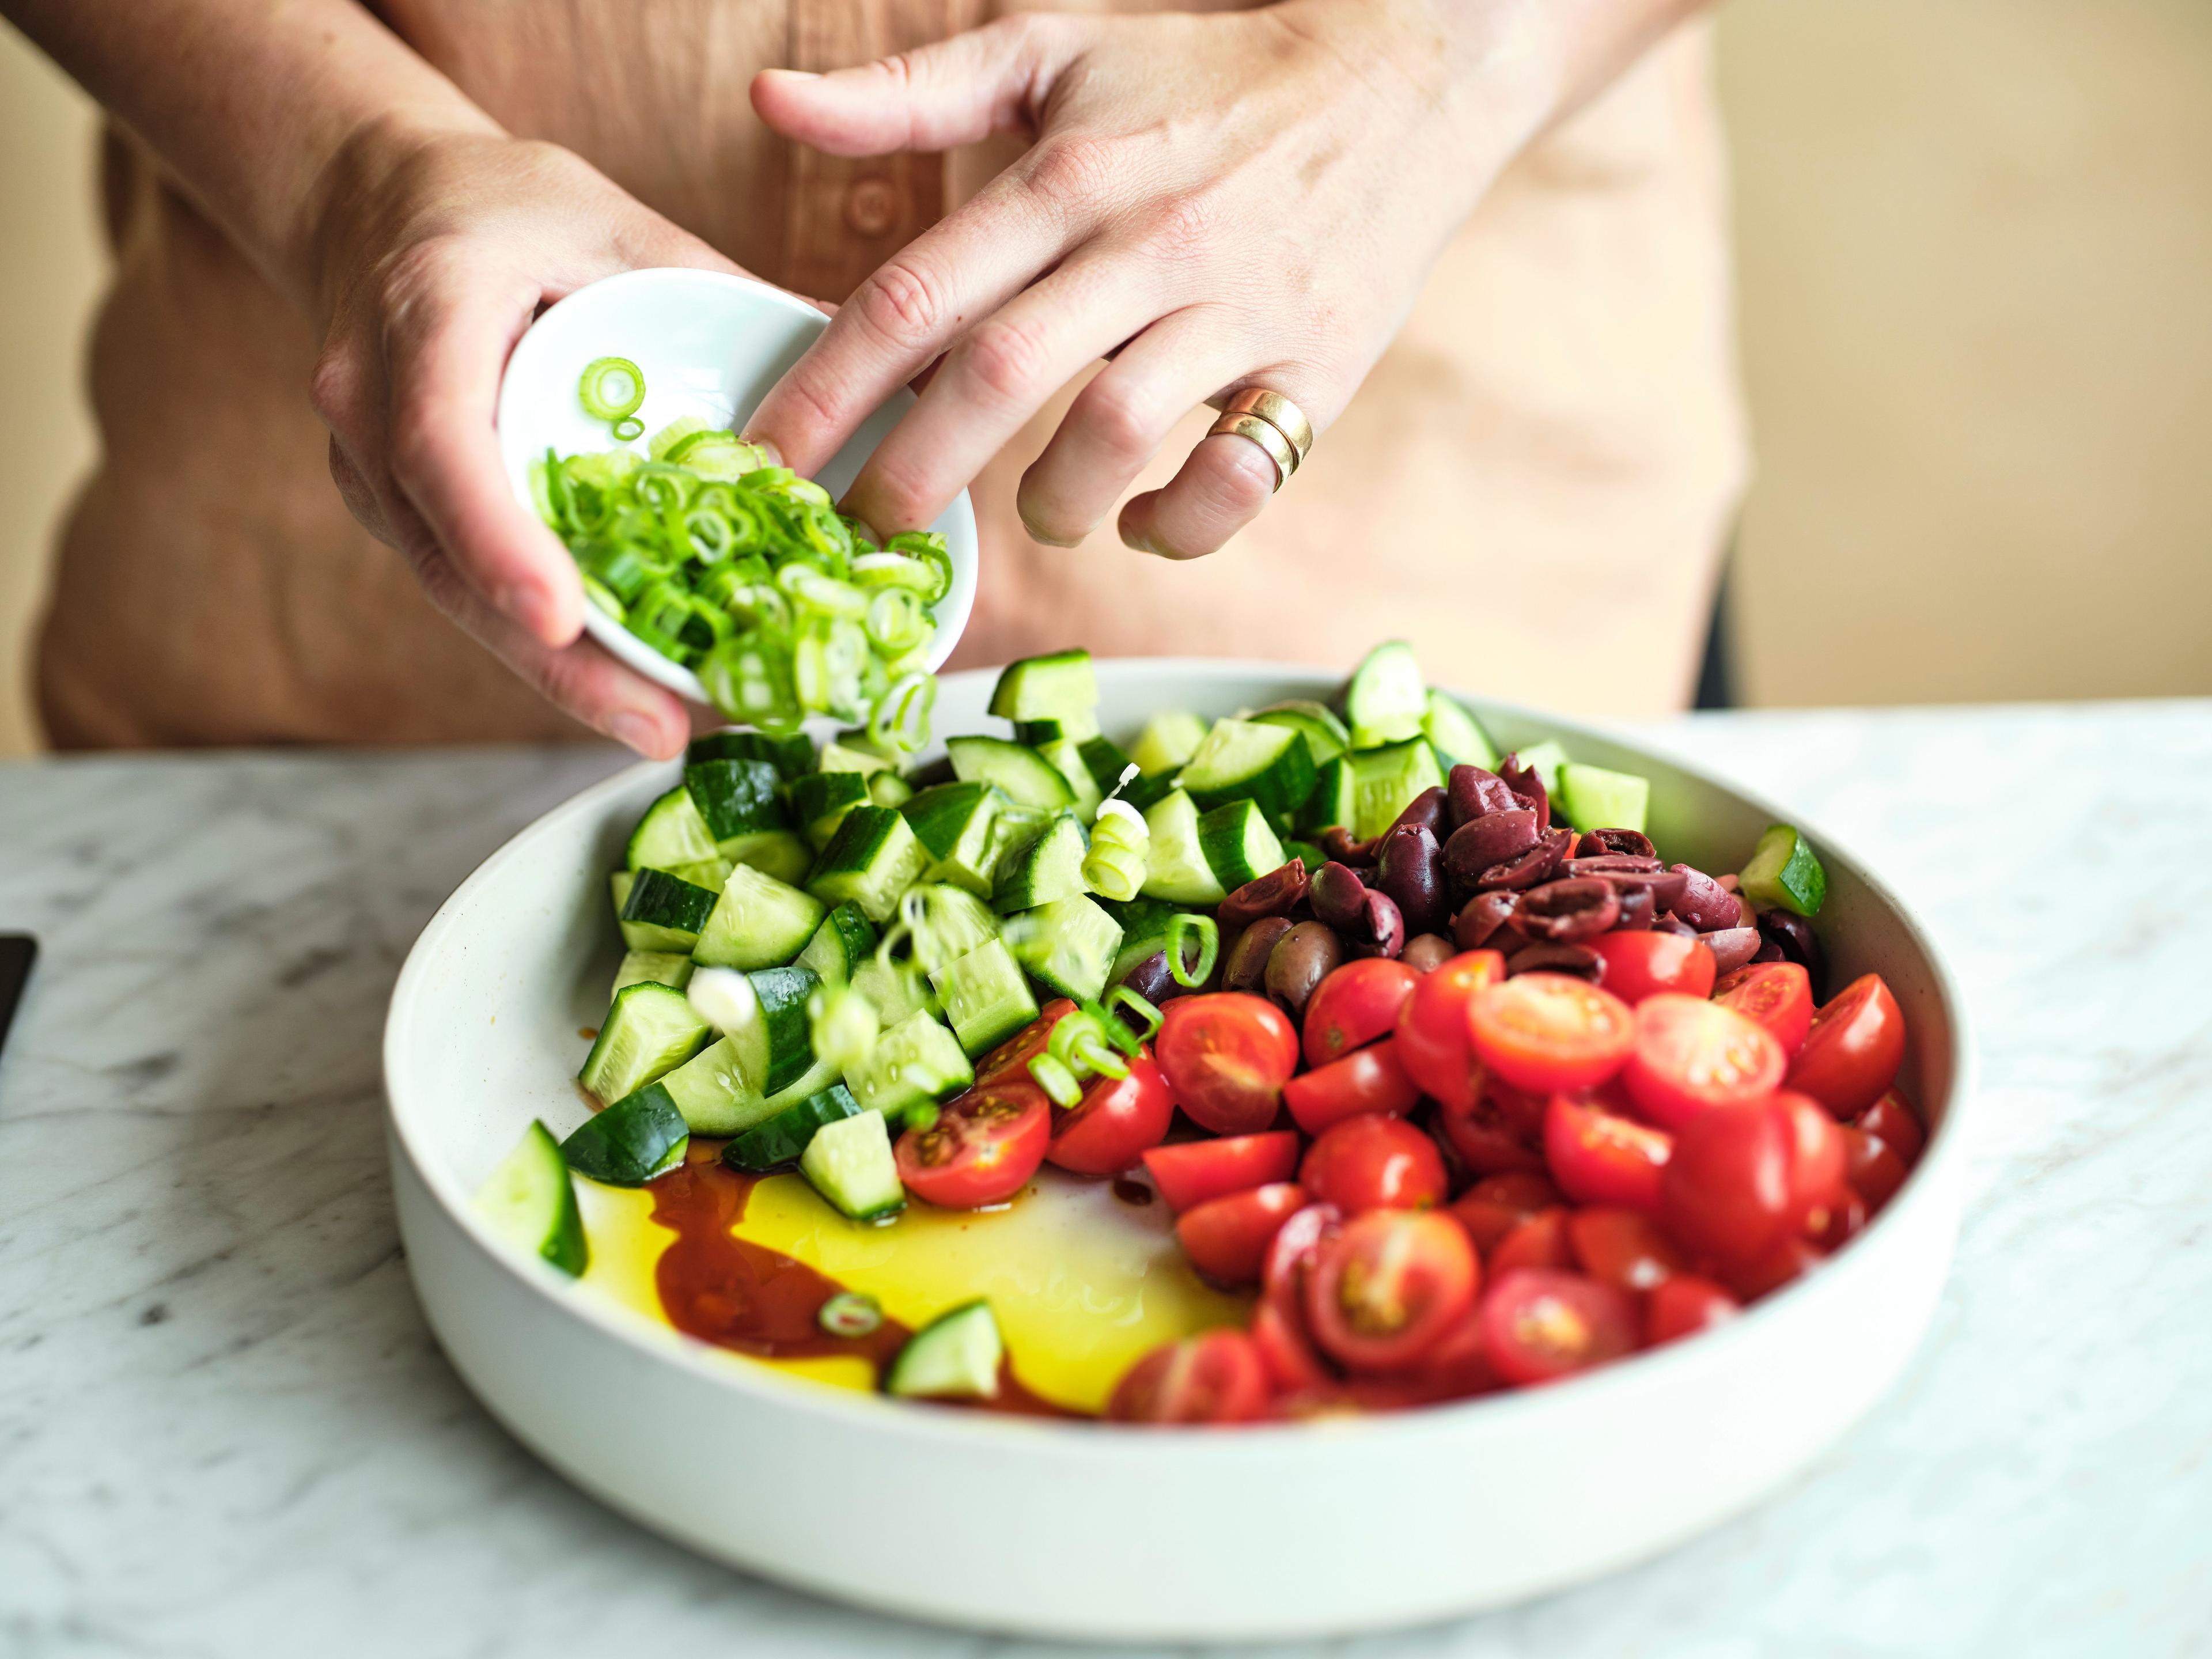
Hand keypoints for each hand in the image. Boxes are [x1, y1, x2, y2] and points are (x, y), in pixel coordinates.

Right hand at [308, 126, 748, 756]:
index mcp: (422, 318)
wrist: (377, 201)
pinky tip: (632, 688)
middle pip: (452, 560)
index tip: (558, 617)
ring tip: (664, 728)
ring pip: (460, 597)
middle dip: (554, 660)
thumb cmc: (505, 207)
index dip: (499, 538)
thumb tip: (855, 354)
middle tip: (656, 726)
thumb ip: (715, 287)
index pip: (443, 444)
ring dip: (561, 675)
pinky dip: (548, 643)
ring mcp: (375, 473)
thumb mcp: (612, 220)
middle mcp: (374, 409)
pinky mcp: (403, 512)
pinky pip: (471, 589)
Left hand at [744, 0, 1548, 559]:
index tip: (768, 465)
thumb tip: (771, 102)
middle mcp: (1143, 240)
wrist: (1402, 79)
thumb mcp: (1052, 53)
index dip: (827, 389)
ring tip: (1035, 510)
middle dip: (910, 476)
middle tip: (866, 535)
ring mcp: (1235, 306)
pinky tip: (1145, 519)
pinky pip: (1239, 473)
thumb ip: (909, 92)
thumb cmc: (1208, 79)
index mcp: (1063, 174)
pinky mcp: (1316, 363)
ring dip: (1051, 500)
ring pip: (1113, 428)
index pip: (914, 292)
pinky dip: (1180, 522)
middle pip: (995, 376)